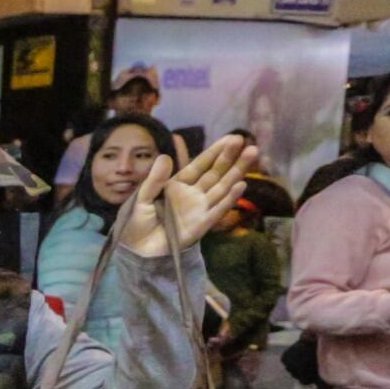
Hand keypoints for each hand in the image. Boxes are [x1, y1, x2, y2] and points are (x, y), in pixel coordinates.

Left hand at [118, 134, 255, 257]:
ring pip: (222, 187)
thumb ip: (155, 179)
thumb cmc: (138, 222)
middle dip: (229, 158)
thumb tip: (165, 156)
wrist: (137, 250)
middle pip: (215, 173)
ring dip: (236, 172)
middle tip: (244, 140)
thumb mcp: (142, 197)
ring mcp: (200, 209)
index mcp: (179, 184)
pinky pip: (218, 210)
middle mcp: (193, 194)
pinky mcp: (202, 225)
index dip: (215, 152)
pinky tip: (241, 186)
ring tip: (251, 154)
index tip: (231, 138)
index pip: (200, 165)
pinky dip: (229, 199)